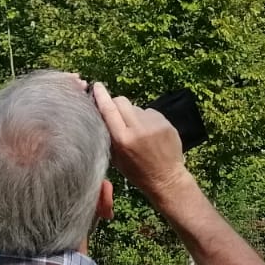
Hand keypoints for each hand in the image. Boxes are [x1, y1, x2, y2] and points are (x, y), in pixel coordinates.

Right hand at [90, 82, 190, 201]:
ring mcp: (154, 124)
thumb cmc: (137, 172)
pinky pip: (150, 113)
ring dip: (133, 115)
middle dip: (117, 104)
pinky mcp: (166, 122)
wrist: (166, 178)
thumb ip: (109, 137)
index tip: (97, 86)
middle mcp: (138, 128)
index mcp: (122, 139)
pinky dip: (147, 119)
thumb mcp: (116, 159)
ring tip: (138, 132)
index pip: (109, 110)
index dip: (101, 96)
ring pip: (136, 107)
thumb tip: (102, 115)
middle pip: (122, 101)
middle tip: (118, 115)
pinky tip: (150, 134)